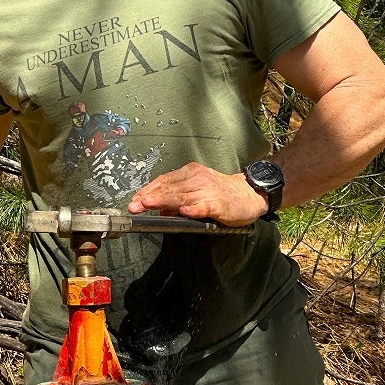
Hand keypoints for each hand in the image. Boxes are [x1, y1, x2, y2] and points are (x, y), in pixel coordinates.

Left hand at [128, 162, 268, 226]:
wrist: (250, 194)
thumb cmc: (222, 193)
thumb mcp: (197, 191)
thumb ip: (178, 199)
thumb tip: (160, 209)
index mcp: (190, 173)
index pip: (164, 180)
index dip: (148, 190)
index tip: (135, 199)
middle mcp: (197, 179)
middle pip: (169, 188)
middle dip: (149, 197)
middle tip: (134, 205)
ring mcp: (208, 191)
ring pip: (182, 196)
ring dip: (163, 201)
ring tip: (148, 205)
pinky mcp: (219, 204)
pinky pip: (204, 206)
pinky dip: (194, 209)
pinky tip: (185, 211)